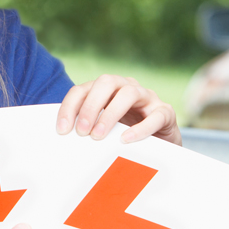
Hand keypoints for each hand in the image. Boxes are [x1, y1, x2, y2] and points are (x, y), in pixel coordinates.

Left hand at [56, 73, 180, 145]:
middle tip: (81, 131)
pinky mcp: (165, 112)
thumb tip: (62, 139)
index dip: (69, 107)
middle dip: (90, 106)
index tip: (62, 130)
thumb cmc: (125, 135)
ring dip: (110, 114)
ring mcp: (148, 97)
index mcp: (106, 90)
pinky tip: (126, 140)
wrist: (161, 145)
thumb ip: (86, 128)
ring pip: (129, 93)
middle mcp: (126, 87)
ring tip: (98, 135)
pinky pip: (155, 116)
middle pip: (106, 82)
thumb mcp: (103, 130)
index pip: (82, 89)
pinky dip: (140, 128)